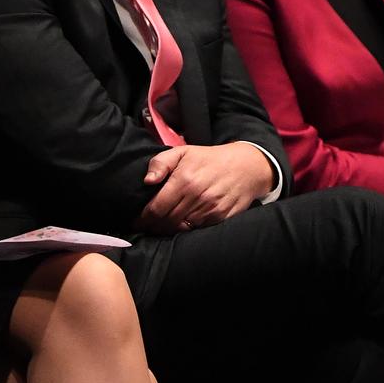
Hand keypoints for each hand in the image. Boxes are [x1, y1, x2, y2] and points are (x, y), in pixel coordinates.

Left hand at [136, 142, 273, 233]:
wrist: (246, 166)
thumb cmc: (209, 159)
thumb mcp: (183, 152)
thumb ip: (160, 163)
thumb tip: (147, 181)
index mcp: (184, 180)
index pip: (156, 208)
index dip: (143, 219)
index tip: (137, 222)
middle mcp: (197, 196)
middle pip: (166, 221)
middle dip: (153, 226)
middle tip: (146, 226)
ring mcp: (210, 209)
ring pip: (180, 228)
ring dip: (168, 229)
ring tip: (160, 226)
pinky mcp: (221, 218)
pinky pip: (197, 230)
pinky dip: (186, 230)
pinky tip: (179, 224)